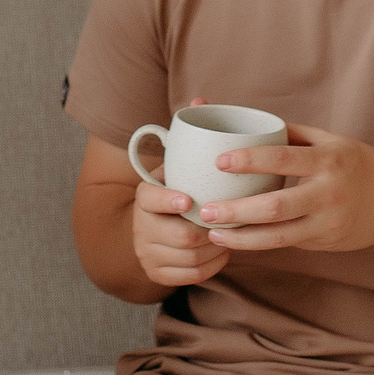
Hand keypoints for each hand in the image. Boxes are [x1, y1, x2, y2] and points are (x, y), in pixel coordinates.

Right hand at [127, 92, 229, 287]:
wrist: (150, 229)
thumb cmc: (175, 189)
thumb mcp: (175, 165)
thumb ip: (188, 137)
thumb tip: (201, 98)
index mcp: (144, 197)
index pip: (150, 199)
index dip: (168, 201)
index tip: (188, 200)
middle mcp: (141, 227)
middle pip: (178, 235)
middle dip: (208, 230)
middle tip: (229, 220)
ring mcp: (148, 252)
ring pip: (188, 258)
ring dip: (216, 249)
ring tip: (232, 235)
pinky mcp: (157, 274)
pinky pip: (190, 276)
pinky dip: (211, 266)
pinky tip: (223, 252)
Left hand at [195, 123, 373, 254]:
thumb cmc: (354, 163)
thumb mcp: (329, 141)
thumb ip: (290, 134)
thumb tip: (242, 122)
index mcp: (328, 159)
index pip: (283, 158)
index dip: (250, 160)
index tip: (219, 161)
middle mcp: (329, 192)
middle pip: (275, 206)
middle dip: (236, 211)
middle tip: (205, 210)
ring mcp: (328, 222)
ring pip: (278, 236)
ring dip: (241, 238)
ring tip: (213, 235)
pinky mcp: (326, 243)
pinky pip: (287, 243)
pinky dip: (259, 243)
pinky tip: (237, 241)